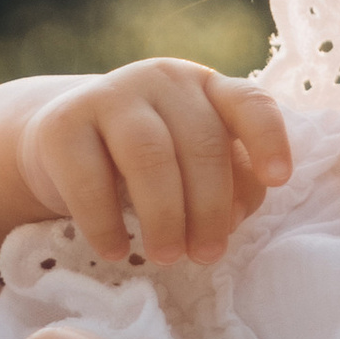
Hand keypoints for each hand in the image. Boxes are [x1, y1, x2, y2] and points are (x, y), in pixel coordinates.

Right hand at [18, 59, 290, 267]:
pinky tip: (115, 250)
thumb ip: (227, 180)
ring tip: (166, 258)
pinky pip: (90, 179)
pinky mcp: (62, 124)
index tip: (280, 179)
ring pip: (149, 155)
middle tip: (205, 256)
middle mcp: (163, 81)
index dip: (268, 139)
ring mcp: (110, 95)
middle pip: (200, 142)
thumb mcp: (193, 165)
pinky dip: (106, 223)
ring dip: (164, 215)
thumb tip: (234, 215)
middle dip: (209, 207)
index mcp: (206, 88)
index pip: (249, 102)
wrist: (59, 145)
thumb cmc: (145, 164)